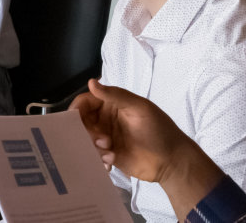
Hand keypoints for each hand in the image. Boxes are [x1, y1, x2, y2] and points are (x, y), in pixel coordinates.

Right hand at [68, 79, 214, 182]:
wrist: (172, 162)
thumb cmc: (159, 131)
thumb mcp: (139, 109)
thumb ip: (116, 95)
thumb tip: (92, 82)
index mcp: (112, 104)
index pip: (85, 102)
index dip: (77, 110)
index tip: (74, 121)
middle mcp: (105, 120)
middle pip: (81, 122)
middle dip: (86, 132)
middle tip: (103, 141)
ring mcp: (105, 138)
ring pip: (84, 140)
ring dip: (92, 147)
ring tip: (110, 154)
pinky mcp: (107, 155)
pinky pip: (91, 155)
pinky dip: (96, 159)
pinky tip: (109, 163)